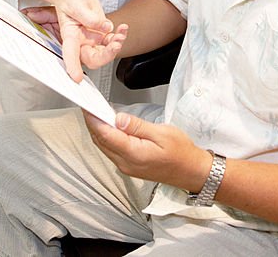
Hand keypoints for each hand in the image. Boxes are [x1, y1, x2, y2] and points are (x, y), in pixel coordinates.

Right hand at [22, 0, 127, 82]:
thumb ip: (90, 17)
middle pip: (92, 58)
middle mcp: (81, 42)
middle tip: (115, 45)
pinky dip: (120, 36)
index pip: (70, 53)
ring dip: (116, 45)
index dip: (73, 67)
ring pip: (105, 52)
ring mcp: (92, 40)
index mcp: (70, 36)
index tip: (76, 78)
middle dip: (106, 56)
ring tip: (121, 33)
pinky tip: (123, 28)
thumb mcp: (77, 5)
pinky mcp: (100, 35)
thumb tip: (105, 27)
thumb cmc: (70, 0)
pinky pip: (112, 41)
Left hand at [83, 110, 212, 190]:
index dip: (93, 119)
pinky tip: (107, 127)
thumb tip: (118, 118)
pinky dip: (106, 137)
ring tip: (95, 113)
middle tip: (88, 105)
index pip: (105, 135)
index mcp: (133, 154)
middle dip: (92, 123)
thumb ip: (138, 126)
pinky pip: (111, 150)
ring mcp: (126, 166)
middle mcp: (125, 163)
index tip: (87, 106)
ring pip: (104, 147)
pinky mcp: (129, 166)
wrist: (191, 171)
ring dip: (97, 130)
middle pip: (101, 141)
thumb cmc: (181, 152)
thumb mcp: (162, 133)